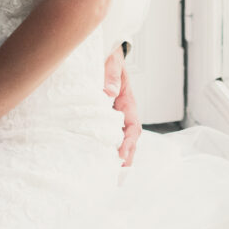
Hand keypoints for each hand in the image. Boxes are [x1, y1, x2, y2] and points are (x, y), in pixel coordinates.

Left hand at [104, 47, 141, 166]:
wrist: (105, 51)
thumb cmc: (109, 56)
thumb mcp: (111, 62)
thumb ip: (110, 74)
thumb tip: (108, 92)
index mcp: (127, 101)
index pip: (132, 126)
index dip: (128, 143)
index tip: (121, 156)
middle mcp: (122, 111)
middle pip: (128, 139)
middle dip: (125, 158)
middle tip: (117, 177)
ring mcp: (113, 114)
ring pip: (117, 138)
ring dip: (116, 156)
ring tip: (109, 176)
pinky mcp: (102, 115)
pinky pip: (105, 132)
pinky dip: (105, 146)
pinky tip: (96, 158)